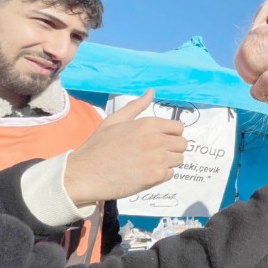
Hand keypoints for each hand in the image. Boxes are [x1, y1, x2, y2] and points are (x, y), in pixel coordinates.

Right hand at [64, 89, 187, 205]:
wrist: (85, 174)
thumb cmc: (97, 147)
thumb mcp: (114, 120)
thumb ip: (136, 106)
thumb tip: (151, 92)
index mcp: (148, 124)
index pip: (179, 127)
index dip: (172, 134)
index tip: (162, 140)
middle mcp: (156, 139)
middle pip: (183, 144)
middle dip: (172, 148)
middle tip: (156, 154)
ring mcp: (158, 158)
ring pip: (179, 159)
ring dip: (168, 162)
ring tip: (150, 164)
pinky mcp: (155, 176)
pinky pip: (170, 174)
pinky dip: (161, 176)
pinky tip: (145, 174)